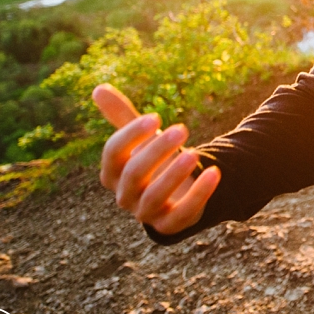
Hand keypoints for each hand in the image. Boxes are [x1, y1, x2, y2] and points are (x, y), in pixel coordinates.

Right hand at [93, 83, 219, 235]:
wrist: (174, 194)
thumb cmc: (154, 161)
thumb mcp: (140, 140)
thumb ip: (122, 117)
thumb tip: (98, 88)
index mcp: (112, 173)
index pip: (112, 153)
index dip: (131, 135)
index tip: (156, 117)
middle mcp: (124, 196)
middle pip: (134, 173)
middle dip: (158, 150)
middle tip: (183, 128)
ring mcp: (146, 213)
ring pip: (154, 196)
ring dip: (174, 174)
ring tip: (195, 153)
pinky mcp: (171, 225)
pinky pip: (183, 213)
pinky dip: (199, 193)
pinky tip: (215, 172)